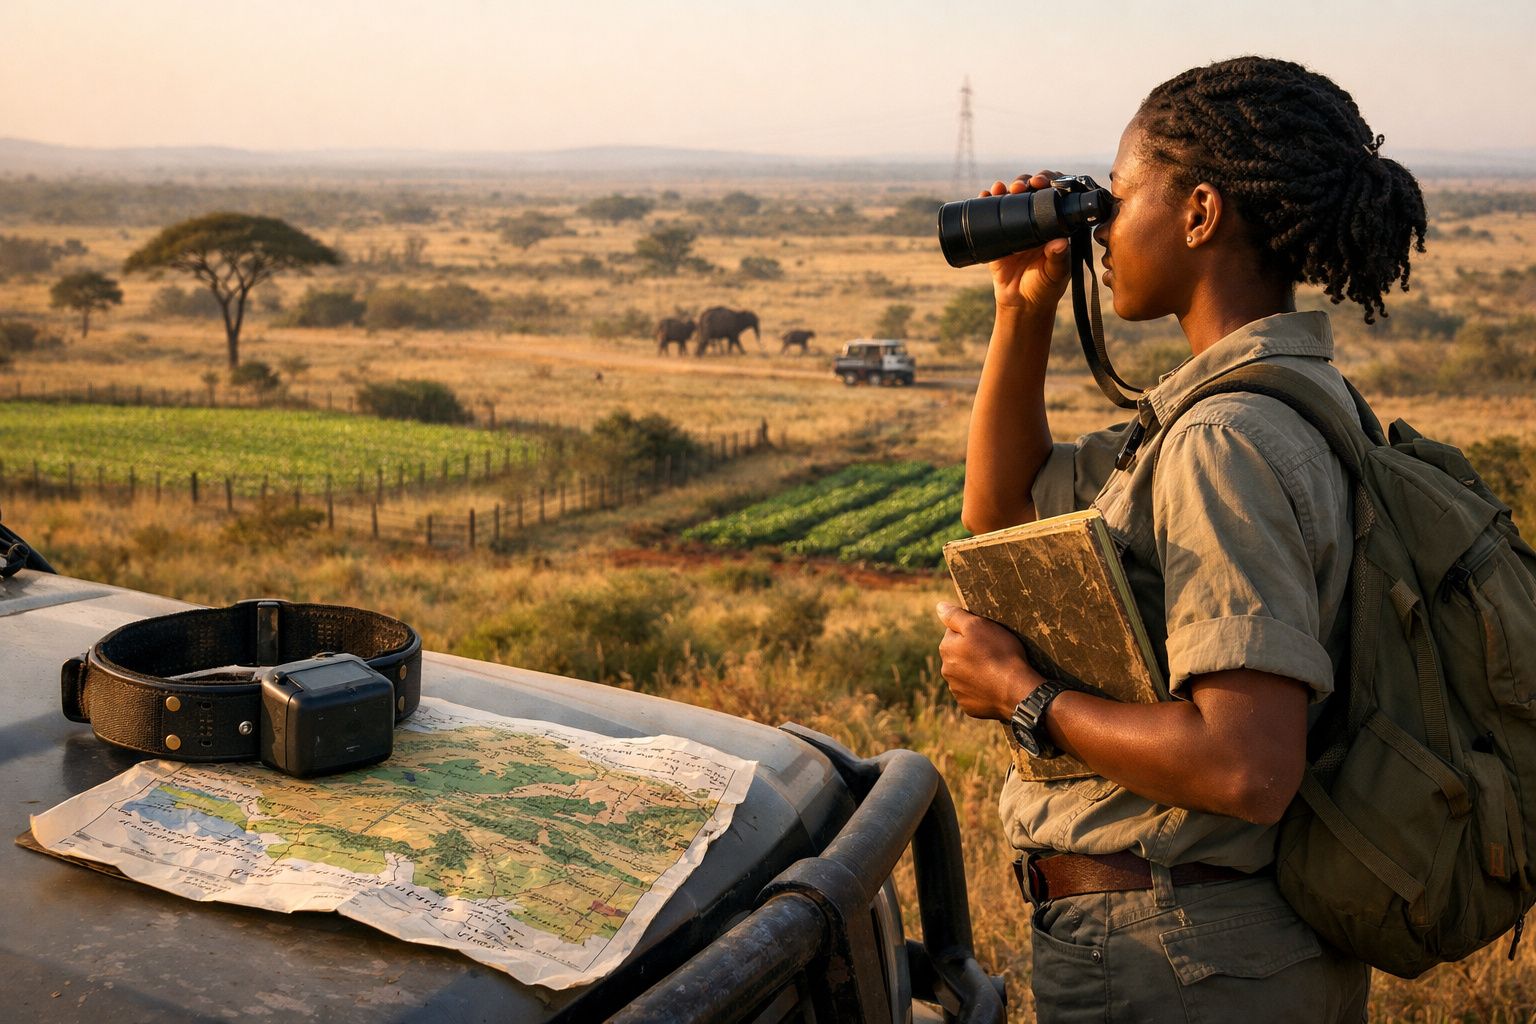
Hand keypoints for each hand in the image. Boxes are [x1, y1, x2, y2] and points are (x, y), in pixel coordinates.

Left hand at [935, 601, 1041, 719]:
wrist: (1016, 690)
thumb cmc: (999, 653)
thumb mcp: (978, 626)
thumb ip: (955, 616)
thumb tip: (939, 607)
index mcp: (946, 649)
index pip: (954, 633)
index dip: (972, 632)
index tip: (987, 636)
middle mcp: (946, 671)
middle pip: (959, 655)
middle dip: (972, 653)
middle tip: (994, 653)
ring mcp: (957, 691)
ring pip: (965, 675)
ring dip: (976, 671)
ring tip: (996, 670)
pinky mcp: (968, 706)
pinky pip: (974, 693)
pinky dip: (982, 689)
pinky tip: (995, 686)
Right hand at [984, 171, 1072, 312]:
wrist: (1021, 304)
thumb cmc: (1045, 288)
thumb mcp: (1055, 274)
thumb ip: (1058, 259)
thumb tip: (1060, 243)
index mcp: (1055, 224)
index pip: (1055, 194)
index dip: (1049, 181)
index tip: (1041, 183)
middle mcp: (1037, 220)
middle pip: (1031, 190)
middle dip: (1025, 182)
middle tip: (1019, 187)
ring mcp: (1016, 225)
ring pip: (1011, 198)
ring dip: (1005, 188)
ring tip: (1000, 188)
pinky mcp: (998, 234)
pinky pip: (991, 214)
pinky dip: (986, 201)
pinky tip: (985, 195)